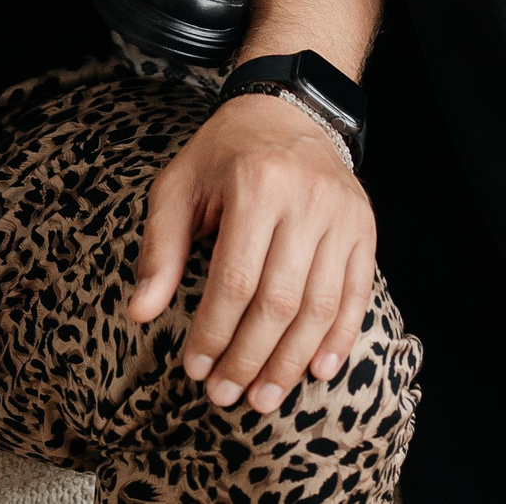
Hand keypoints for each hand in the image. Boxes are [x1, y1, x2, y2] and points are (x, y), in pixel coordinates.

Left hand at [129, 94, 375, 414]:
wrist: (287, 109)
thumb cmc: (225, 153)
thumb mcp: (179, 185)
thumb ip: (160, 248)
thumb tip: (140, 312)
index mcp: (254, 184)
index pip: (234, 280)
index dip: (214, 332)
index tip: (195, 368)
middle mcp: (305, 199)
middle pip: (279, 301)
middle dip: (250, 358)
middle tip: (225, 395)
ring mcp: (341, 215)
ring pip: (320, 307)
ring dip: (291, 363)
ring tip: (264, 397)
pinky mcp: (365, 227)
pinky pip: (356, 295)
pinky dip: (339, 339)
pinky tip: (316, 370)